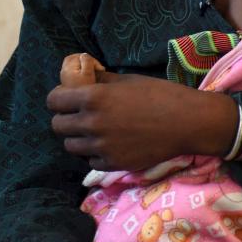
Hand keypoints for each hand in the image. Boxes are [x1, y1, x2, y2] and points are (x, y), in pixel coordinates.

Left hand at [47, 72, 236, 169]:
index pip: (54, 101)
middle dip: (65, 118)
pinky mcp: (113, 164)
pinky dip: (95, 153)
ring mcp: (101, 147)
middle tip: (78, 115)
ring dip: (78, 138)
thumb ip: (101, 81)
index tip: (66, 98)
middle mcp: (92, 124)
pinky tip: (109, 144)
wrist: (187, 122)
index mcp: (93, 98)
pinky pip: (90, 161)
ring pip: (71, 146)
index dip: (58, 98)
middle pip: (57, 126)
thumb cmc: (160, 95)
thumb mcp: (127, 80)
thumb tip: (84, 77)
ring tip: (93, 131)